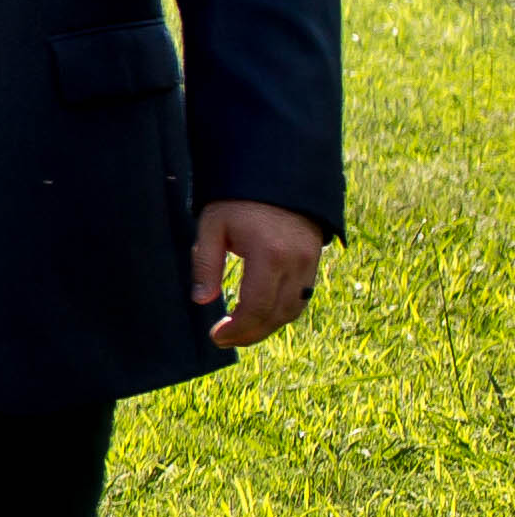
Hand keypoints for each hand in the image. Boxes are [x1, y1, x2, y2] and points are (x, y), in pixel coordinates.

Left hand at [192, 197, 324, 351]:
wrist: (278, 177)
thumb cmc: (238, 201)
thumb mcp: (212, 226)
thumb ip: (207, 264)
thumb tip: (202, 300)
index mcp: (269, 254)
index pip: (257, 307)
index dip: (237, 329)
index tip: (216, 336)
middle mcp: (295, 263)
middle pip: (277, 316)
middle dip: (250, 334)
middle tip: (224, 340)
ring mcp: (309, 263)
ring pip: (293, 311)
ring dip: (267, 327)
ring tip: (239, 332)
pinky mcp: (314, 262)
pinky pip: (302, 299)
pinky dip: (282, 313)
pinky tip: (260, 315)